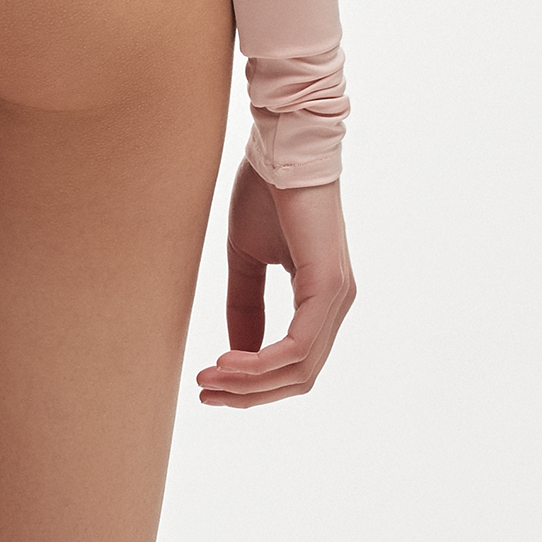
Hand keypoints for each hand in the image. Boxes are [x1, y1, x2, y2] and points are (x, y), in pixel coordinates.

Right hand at [195, 163, 355, 407]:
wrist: (279, 148)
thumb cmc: (265, 194)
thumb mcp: (247, 260)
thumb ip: (246, 307)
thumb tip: (238, 354)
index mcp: (321, 297)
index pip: (294, 362)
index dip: (253, 383)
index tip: (208, 382)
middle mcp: (336, 302)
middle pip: (298, 377)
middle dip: (249, 393)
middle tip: (204, 392)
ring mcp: (337, 297)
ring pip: (298, 369)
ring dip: (249, 383)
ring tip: (208, 379)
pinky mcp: (328, 286)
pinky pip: (297, 346)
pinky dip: (261, 363)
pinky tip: (228, 360)